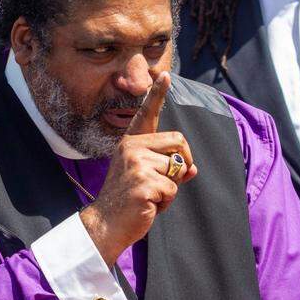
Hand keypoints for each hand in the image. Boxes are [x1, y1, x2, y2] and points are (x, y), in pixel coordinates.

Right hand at [80, 72, 197, 265]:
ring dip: (171, 189)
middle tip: (165, 183)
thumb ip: (169, 169)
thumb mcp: (148, 179)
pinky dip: (166, 202)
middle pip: (179, 142)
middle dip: (182, 164)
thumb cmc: (129, 201)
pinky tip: (148, 205)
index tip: (165, 75)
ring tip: (150, 197)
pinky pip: (173, 189)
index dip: (157, 94)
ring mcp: (137, 164)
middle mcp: (132, 148)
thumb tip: (192, 168)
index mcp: (131, 143)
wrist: (107, 224)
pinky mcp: (143, 183)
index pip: (146, 114)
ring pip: (178, 169)